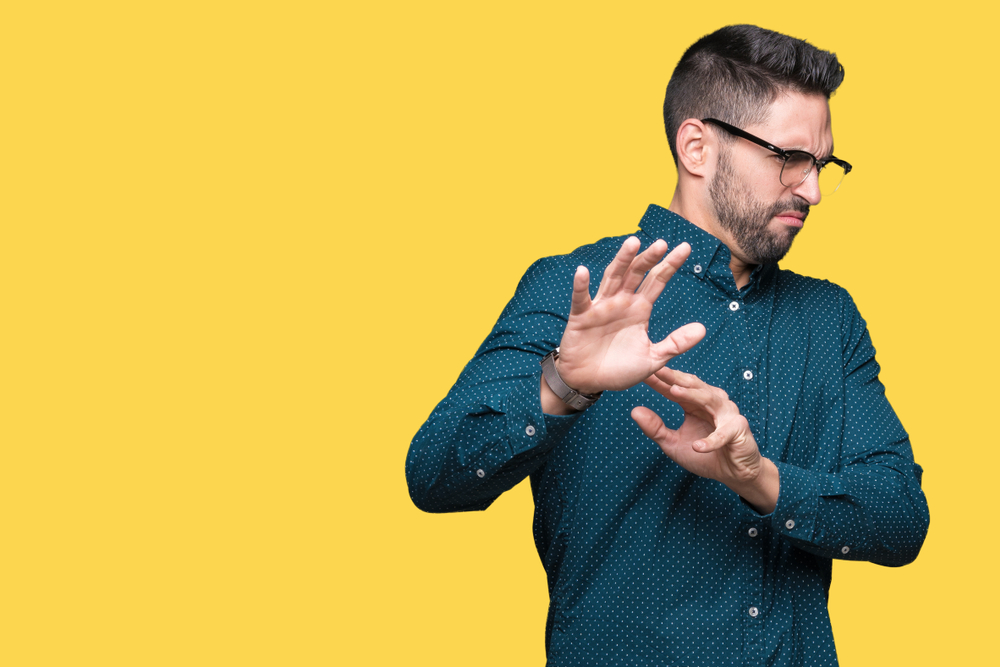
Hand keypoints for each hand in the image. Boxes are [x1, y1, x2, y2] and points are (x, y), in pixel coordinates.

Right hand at [555, 237, 705, 394]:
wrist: (589, 382)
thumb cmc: (619, 369)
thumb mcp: (653, 358)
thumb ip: (675, 343)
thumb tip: (702, 329)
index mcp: (640, 309)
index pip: (657, 281)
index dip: (670, 264)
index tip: (685, 247)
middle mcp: (622, 302)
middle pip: (637, 273)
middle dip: (649, 258)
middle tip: (662, 243)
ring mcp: (601, 307)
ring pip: (612, 278)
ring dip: (622, 261)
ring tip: (632, 243)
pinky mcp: (581, 317)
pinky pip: (581, 299)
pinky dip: (581, 285)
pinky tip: (582, 272)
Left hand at [630, 367, 778, 512]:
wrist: (733, 473)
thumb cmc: (705, 455)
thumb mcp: (673, 443)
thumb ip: (656, 429)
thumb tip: (634, 411)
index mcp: (694, 404)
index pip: (675, 389)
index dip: (659, 382)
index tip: (642, 373)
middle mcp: (712, 403)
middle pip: (693, 386)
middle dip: (674, 378)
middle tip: (657, 370)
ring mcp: (727, 414)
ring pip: (710, 400)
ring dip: (692, 395)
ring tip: (674, 391)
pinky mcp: (738, 430)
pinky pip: (723, 434)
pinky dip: (711, 440)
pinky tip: (698, 446)